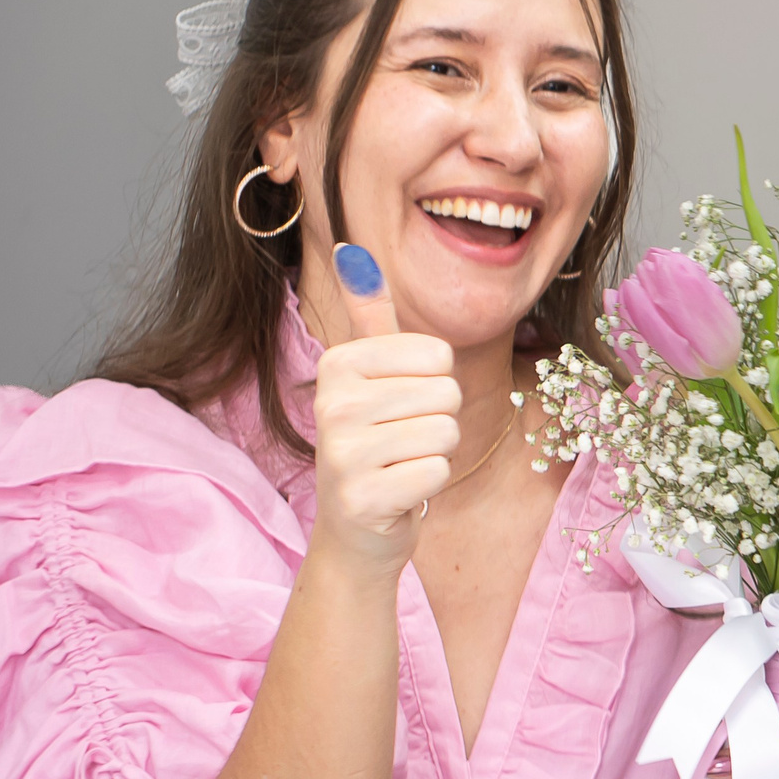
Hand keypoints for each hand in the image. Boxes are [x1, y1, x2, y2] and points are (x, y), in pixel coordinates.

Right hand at [310, 243, 459, 572]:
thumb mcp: (371, 375)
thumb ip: (370, 317)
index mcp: (338, 364)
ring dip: (435, 453)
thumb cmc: (376, 442)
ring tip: (401, 463)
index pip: (439, 354)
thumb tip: (353, 251)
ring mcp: (343, 453)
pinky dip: (429, 484)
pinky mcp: (363, 498)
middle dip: (438, 420)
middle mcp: (332, 404)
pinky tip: (399, 491)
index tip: (401, 405)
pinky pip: (438, 471)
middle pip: (447, 393)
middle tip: (403, 440)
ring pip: (447, 432)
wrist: (357, 527)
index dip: (435, 383)